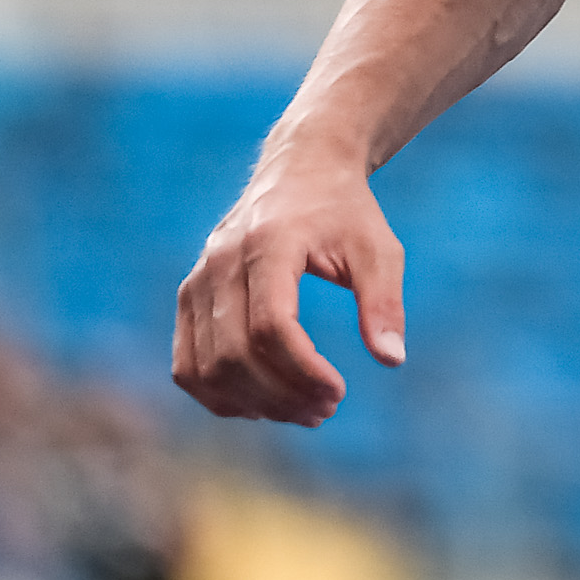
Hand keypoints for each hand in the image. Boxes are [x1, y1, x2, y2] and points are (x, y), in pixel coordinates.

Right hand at [172, 138, 406, 425]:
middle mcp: (220, 262)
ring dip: (252, 404)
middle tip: (326, 409)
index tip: (339, 391)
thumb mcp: (378, 249)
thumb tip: (392, 360)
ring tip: (302, 411)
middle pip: (234, 355)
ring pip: (205, 368)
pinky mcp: (189, 297)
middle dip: (281, 395)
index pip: (270, 326)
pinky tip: (263, 405)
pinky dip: (218, 396)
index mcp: (268, 243)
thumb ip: (384, 303)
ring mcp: (197, 280)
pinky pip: (187, 365)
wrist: (301, 168)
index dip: (302, 371)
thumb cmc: (345, 211)